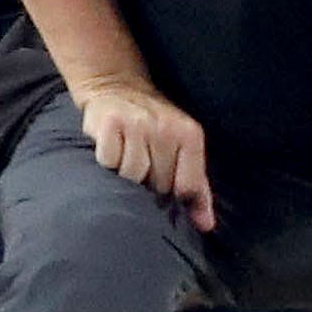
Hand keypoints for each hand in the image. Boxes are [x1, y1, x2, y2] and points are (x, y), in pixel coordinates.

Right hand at [76, 80, 216, 231]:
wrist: (118, 86)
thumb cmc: (154, 126)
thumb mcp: (183, 148)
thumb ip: (195, 186)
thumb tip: (205, 226)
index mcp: (190, 135)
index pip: (187, 187)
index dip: (175, 200)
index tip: (166, 200)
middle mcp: (166, 128)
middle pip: (157, 185)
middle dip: (149, 188)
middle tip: (142, 174)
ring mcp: (137, 124)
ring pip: (131, 176)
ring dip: (125, 178)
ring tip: (126, 162)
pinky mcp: (109, 123)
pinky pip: (108, 162)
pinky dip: (106, 163)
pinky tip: (110, 152)